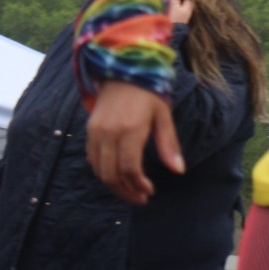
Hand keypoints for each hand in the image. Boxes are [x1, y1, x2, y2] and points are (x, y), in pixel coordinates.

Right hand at [86, 79, 183, 204]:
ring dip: (114, 186)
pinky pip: (92, 159)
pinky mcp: (90, 131)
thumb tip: (178, 170)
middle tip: (140, 198)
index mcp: (131, 129)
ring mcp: (97, 132)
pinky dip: (103, 173)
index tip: (149, 192)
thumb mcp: (163, 116)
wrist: (122, 71)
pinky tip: (117, 177)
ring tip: (130, 191)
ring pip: (100, 170)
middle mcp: (110, 133)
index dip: (138, 185)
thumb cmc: (147, 94)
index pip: (129, 168)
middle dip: (126, 192)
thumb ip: (169, 145)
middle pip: (112, 174)